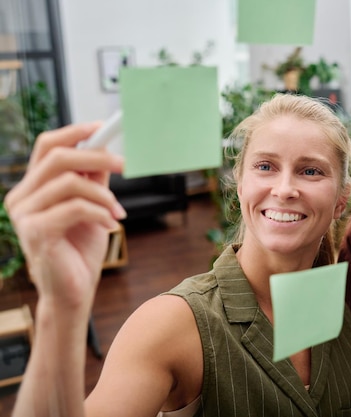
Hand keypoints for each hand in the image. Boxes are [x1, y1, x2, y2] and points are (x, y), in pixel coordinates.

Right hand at [4, 122, 125, 314]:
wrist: (74, 291)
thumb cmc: (80, 250)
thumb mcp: (92, 207)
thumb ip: (93, 181)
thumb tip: (106, 152)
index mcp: (33, 187)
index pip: (46, 146)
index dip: (75, 132)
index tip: (103, 129)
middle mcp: (21, 197)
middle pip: (58, 157)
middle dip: (96, 157)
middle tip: (125, 165)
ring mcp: (24, 215)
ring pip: (69, 183)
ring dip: (103, 195)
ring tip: (118, 211)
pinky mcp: (35, 232)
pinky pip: (75, 208)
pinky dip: (100, 213)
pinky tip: (111, 225)